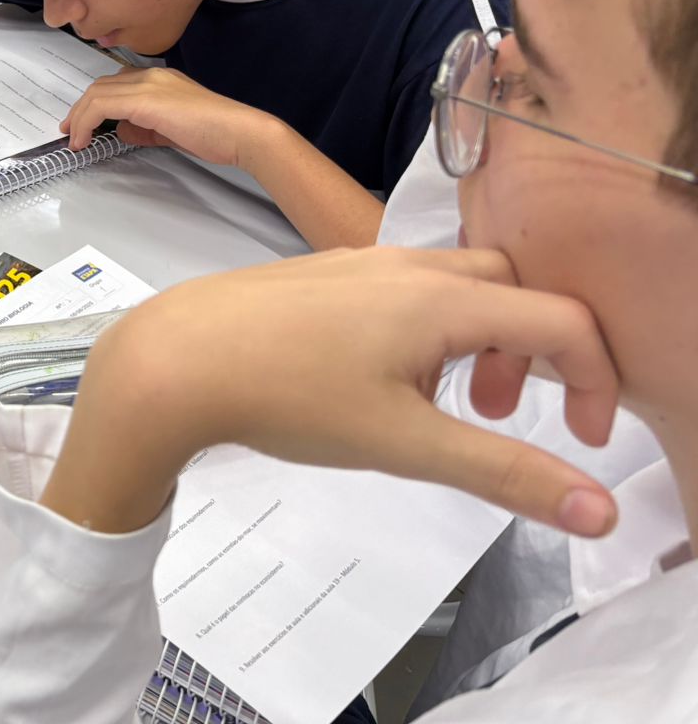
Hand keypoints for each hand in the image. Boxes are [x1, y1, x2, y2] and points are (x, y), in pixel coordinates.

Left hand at [41, 248, 620, 539]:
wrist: (174, 359)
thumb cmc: (285, 396)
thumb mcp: (405, 445)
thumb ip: (505, 471)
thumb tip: (596, 508)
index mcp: (443, 298)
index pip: (563, 319)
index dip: (596, 379)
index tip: (584, 439)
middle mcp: (408, 264)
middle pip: (514, 289)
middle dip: (535, 354)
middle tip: (501, 417)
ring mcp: (361, 262)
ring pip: (458, 284)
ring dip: (478, 342)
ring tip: (439, 406)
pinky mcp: (323, 275)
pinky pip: (406, 287)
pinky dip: (428, 329)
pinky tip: (379, 380)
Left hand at [60, 66, 278, 169]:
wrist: (238, 131)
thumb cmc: (214, 133)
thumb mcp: (169, 130)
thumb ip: (144, 128)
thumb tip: (122, 131)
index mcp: (159, 79)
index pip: (115, 84)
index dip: (93, 103)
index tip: (80, 124)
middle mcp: (151, 75)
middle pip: (101, 86)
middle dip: (80, 109)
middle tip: (70, 131)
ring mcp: (148, 84)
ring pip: (97, 93)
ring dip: (80, 117)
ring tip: (74, 140)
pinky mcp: (146, 99)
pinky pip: (103, 106)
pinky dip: (87, 122)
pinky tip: (84, 140)